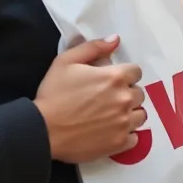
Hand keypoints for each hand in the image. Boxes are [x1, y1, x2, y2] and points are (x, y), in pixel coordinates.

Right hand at [34, 36, 145, 163]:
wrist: (42, 130)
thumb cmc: (53, 94)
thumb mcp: (66, 61)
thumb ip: (93, 47)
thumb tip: (115, 39)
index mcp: (116, 77)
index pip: (136, 72)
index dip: (124, 75)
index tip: (111, 81)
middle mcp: (125, 99)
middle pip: (139, 93)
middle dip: (126, 94)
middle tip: (107, 99)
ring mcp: (125, 123)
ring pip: (140, 115)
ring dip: (129, 114)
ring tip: (111, 116)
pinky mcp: (120, 143)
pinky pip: (134, 137)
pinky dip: (126, 134)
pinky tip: (111, 131)